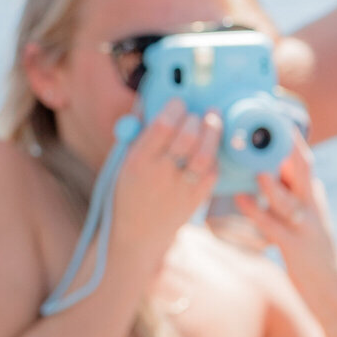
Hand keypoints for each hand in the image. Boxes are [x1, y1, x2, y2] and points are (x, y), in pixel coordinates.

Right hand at [110, 101, 219, 266]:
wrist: (136, 235)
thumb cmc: (128, 192)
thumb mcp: (123, 162)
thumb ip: (137, 133)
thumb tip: (151, 102)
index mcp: (138, 161)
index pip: (163, 125)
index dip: (175, 108)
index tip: (178, 103)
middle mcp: (160, 175)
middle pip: (187, 138)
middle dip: (196, 119)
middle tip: (198, 113)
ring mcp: (180, 189)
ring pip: (204, 155)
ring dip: (213, 133)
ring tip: (213, 120)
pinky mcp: (195, 201)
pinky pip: (212, 174)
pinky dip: (214, 157)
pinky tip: (210, 149)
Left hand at [233, 135, 336, 295]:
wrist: (331, 288)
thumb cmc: (311, 251)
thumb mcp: (307, 216)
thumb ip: (295, 194)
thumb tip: (276, 171)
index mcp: (312, 195)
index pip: (303, 160)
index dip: (290, 137)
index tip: (274, 113)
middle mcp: (311, 206)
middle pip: (303, 170)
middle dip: (288, 147)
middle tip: (271, 125)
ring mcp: (305, 226)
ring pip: (288, 200)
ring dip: (272, 184)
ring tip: (257, 169)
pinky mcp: (295, 247)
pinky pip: (273, 226)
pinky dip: (257, 212)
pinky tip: (241, 200)